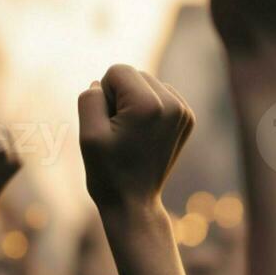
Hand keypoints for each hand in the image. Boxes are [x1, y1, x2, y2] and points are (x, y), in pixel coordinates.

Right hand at [78, 65, 194, 212]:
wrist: (134, 203)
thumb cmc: (108, 172)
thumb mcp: (88, 134)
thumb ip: (90, 98)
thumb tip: (100, 83)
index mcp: (149, 105)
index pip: (117, 71)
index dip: (104, 94)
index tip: (108, 124)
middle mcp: (173, 104)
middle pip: (134, 74)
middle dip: (120, 96)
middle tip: (118, 132)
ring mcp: (184, 112)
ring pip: (147, 83)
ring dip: (134, 101)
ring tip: (131, 134)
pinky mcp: (187, 118)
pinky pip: (161, 95)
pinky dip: (149, 108)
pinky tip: (144, 134)